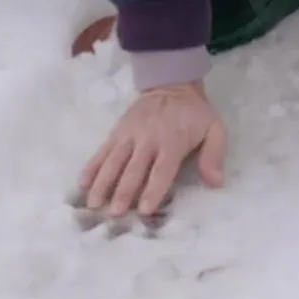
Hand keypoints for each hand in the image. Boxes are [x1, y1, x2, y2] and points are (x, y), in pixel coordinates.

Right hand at [79, 81, 226, 216]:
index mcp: (172, 141)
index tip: (144, 209)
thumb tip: (216, 183)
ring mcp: (129, 135)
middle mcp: (147, 139)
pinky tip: (82, 184)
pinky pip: (102, 151)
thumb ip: (214, 156)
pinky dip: (91, 167)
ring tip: (93, 204)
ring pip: (113, 162)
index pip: (161, 170)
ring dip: (102, 183)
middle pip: (133, 169)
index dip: (153, 190)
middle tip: (114, 213)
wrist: (171, 84)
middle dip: (123, 192)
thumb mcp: (215, 129)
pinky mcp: (117, 132)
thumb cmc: (194, 114)